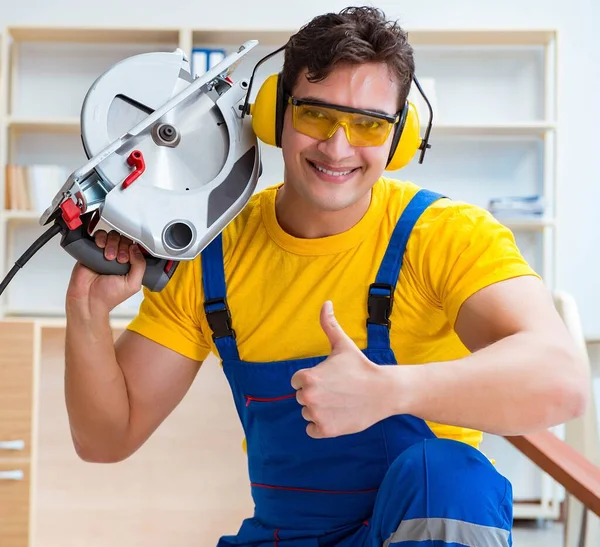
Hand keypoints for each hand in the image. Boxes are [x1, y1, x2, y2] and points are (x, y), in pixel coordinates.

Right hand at [66, 229, 145, 316]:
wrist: (88, 300)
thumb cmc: (108, 296)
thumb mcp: (133, 284)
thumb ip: (140, 266)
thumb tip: (136, 249)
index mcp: (129, 264)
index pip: (135, 247)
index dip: (133, 249)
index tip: (127, 259)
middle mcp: (117, 256)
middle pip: (124, 239)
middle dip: (122, 247)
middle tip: (118, 259)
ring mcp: (104, 252)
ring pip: (112, 236)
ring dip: (112, 243)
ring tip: (108, 256)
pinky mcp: (91, 250)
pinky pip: (98, 236)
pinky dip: (100, 237)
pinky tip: (100, 246)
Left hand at [291, 301, 390, 438]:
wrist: (384, 391)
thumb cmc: (361, 367)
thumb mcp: (342, 345)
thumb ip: (329, 324)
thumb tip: (326, 303)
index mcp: (307, 377)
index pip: (297, 381)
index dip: (313, 379)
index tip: (330, 378)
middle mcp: (308, 397)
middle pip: (302, 398)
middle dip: (317, 394)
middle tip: (338, 390)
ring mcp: (316, 415)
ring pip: (308, 413)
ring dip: (320, 410)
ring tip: (340, 402)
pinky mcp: (325, 430)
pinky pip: (312, 430)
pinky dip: (322, 426)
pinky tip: (338, 415)